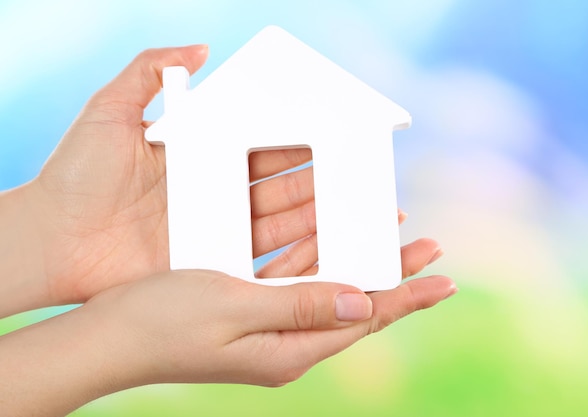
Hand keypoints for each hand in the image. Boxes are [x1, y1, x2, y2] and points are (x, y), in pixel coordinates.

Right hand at [0, 237, 453, 415]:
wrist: (108, 337)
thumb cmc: (164, 320)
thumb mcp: (238, 307)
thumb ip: (304, 304)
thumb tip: (366, 306)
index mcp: (289, 349)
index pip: (365, 320)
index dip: (407, 298)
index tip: (444, 279)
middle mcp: (285, 345)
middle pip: (355, 306)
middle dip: (394, 277)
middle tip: (430, 249)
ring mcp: (266, 330)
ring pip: (328, 291)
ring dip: (357, 264)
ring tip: (390, 238)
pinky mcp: (247, 313)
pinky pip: (294, 284)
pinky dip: (317, 262)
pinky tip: (328, 242)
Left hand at [8, 47, 341, 307]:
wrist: (50, 242)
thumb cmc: (75, 175)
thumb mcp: (108, 111)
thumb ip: (147, 72)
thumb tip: (200, 48)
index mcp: (200, 155)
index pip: (258, 142)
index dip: (294, 138)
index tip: (329, 132)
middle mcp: (214, 190)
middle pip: (277, 180)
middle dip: (318, 175)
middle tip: (355, 171)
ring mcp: (214, 228)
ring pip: (277, 216)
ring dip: (314, 211)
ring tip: (351, 206)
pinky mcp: (209, 261)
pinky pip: (259, 255)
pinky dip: (291, 249)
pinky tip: (322, 241)